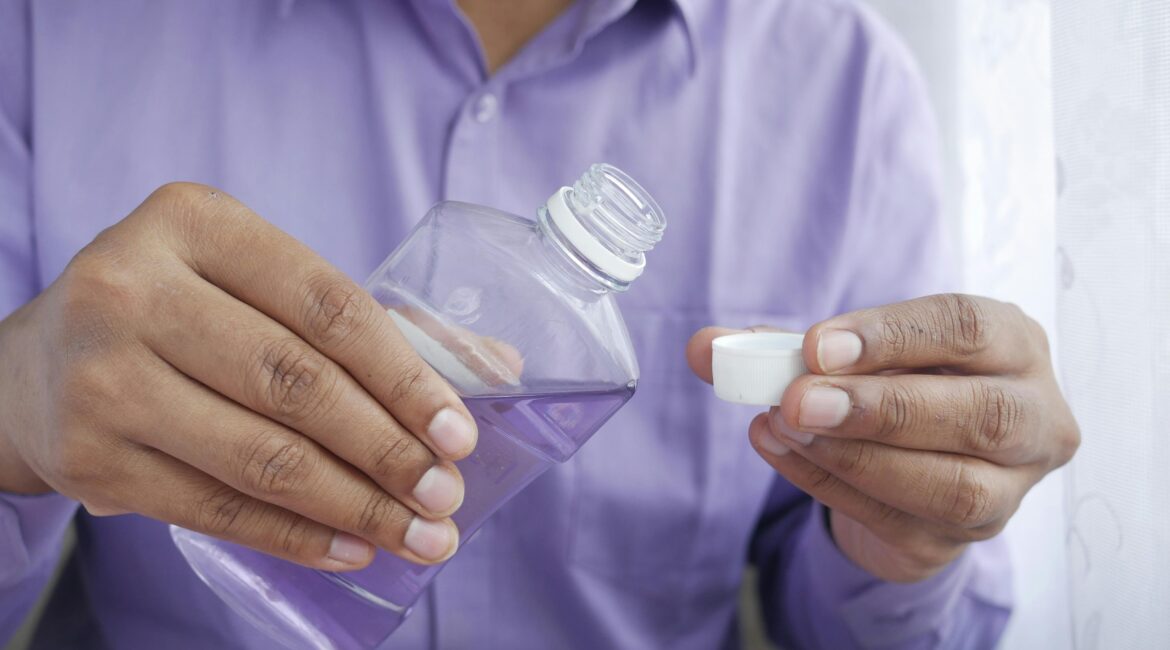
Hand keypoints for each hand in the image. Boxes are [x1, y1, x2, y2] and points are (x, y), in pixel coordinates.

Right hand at [0, 183, 478, 569]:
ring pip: (259, 456)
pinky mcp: (88, 458)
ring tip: (418, 533)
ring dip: (355, 506)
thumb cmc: (181, 312)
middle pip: (296, 383)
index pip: (327, 304)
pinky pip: (215, 510)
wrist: (39, 364)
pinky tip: (352, 547)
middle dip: (387, 450)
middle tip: (444, 495)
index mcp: (194, 222)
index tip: (459, 432)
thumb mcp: (256, 283)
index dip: (405, 375)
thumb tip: (497, 368)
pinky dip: (295, 536)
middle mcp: (135, 289)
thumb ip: (371, 320)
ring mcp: (103, 377)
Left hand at [688, 294, 1079, 581]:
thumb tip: (703, 348)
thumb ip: (779, 346)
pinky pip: (899, 520)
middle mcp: (1033, 416)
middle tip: (797, 400)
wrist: (906, 458)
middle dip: (879, 408)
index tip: (816, 347)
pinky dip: (830, 485)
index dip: (890, 337)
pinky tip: (781, 452)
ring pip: (951, 484)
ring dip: (855, 456)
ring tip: (782, 426)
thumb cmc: (888, 382)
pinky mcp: (960, 539)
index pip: (967, 329)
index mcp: (1012, 345)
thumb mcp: (843, 352)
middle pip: (980, 414)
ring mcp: (1007, 489)